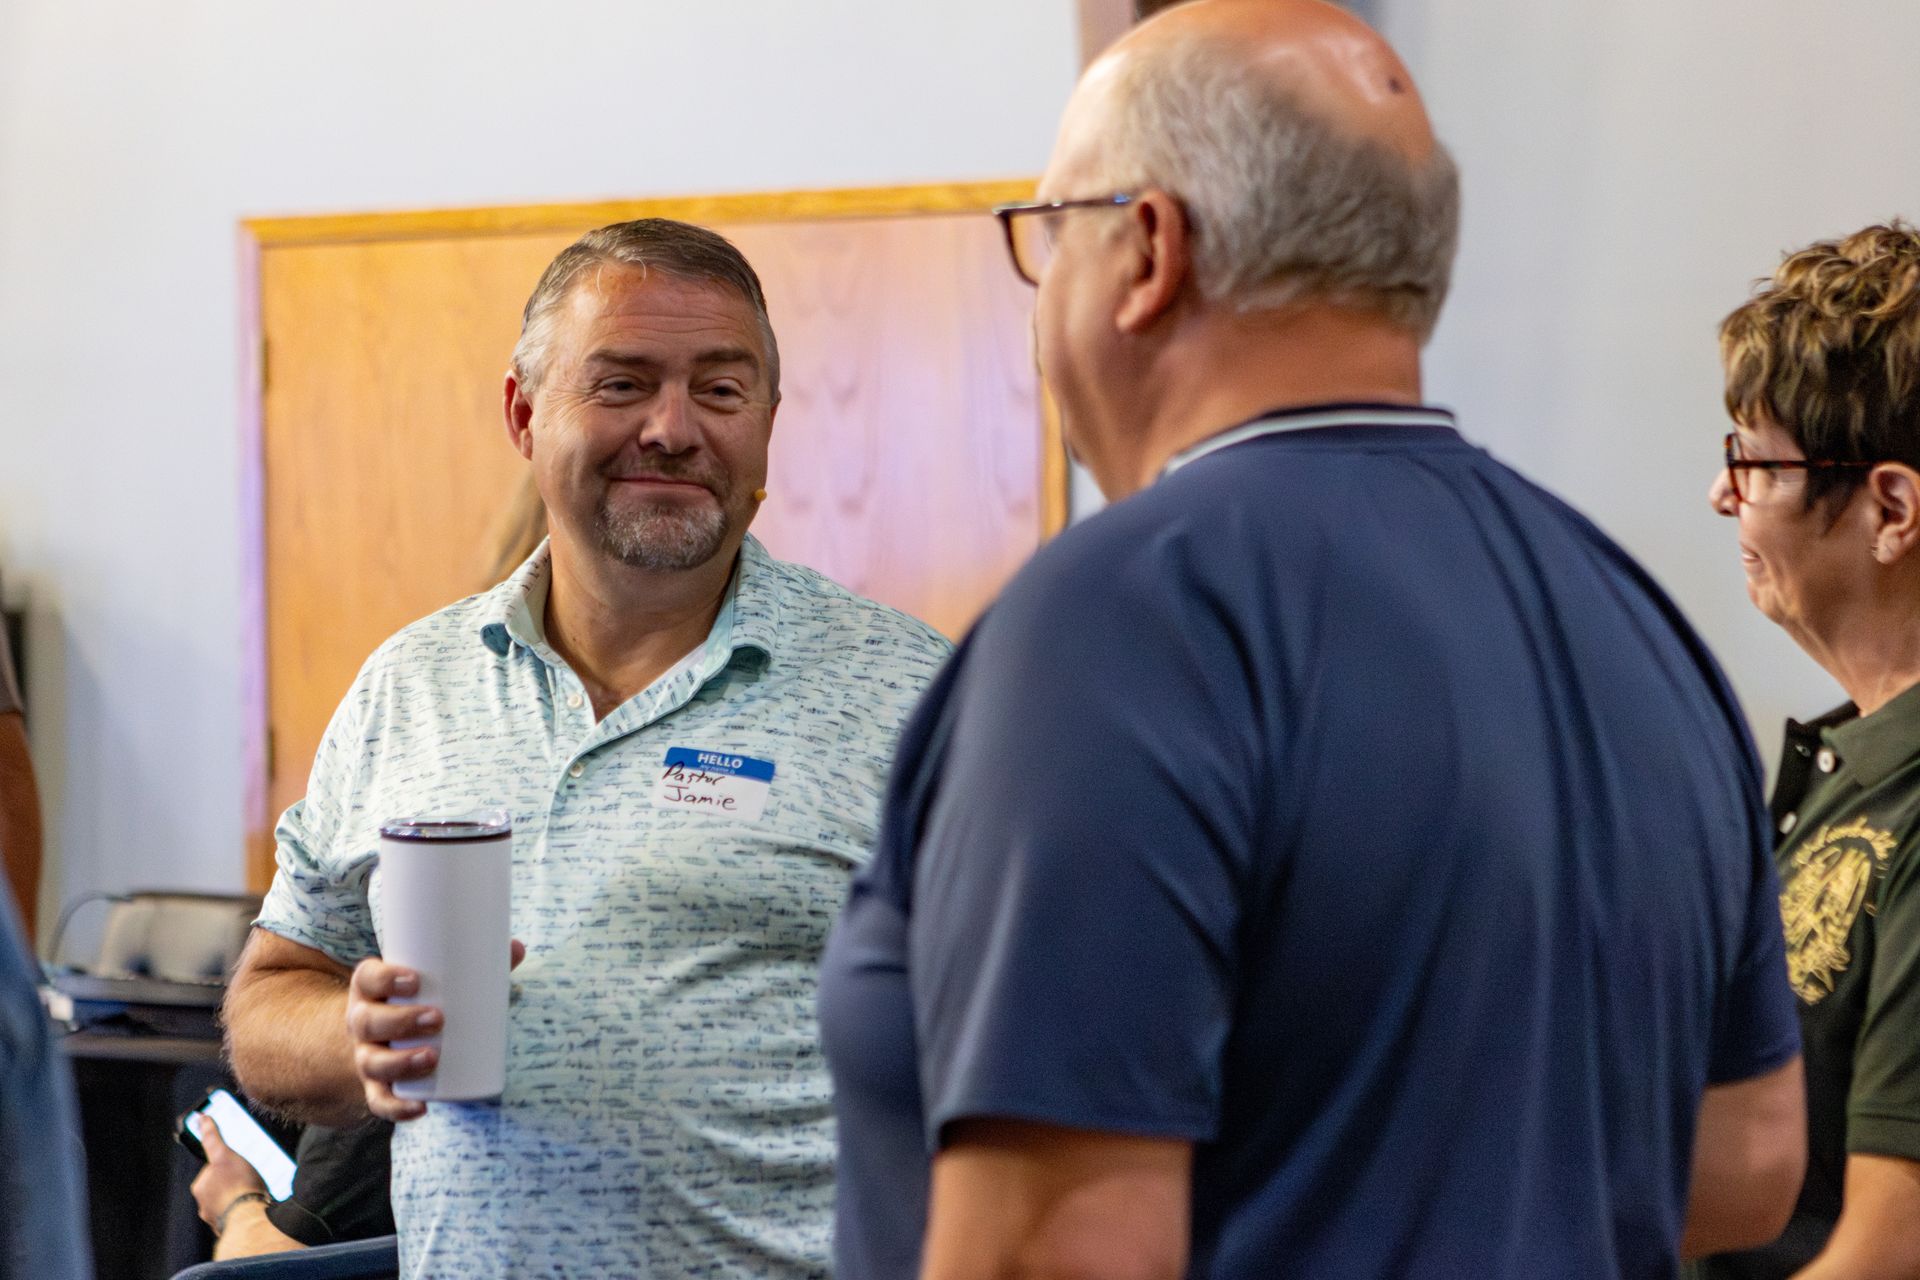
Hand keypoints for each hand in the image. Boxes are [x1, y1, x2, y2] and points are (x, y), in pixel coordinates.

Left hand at [189, 1115, 268, 1229]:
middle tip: (250, 1178)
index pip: (211, 1169)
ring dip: (239, 1198)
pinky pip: (238, 1216)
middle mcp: (204, 1206)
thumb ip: (212, 1137)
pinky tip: (258, 1207)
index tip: (240, 1166)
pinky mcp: (232, 1230)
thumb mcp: (225, 1154)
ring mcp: (217, 1219)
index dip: (227, 1164)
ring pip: (228, 1203)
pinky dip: (245, 1211)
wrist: (251, 1219)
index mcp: (200, 1187)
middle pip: (219, 1187)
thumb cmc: (238, 1185)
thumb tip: (201, 1118)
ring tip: (256, 1193)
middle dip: (232, 1183)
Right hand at [345, 940, 524, 1122]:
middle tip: (437, 1018)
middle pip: (368, 1021)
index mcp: (371, 989)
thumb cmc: (420, 998)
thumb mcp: (437, 980)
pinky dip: (397, 1108)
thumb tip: (517, 947)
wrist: (386, 1036)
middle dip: (400, 1020)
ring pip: (372, 1062)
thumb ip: (476, 964)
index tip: (414, 979)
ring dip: (399, 1062)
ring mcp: (366, 1055)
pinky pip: (379, 1101)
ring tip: (432, 1057)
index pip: (367, 979)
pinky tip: (420, 1108)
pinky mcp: (375, 1086)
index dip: (385, 978)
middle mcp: (362, 1022)